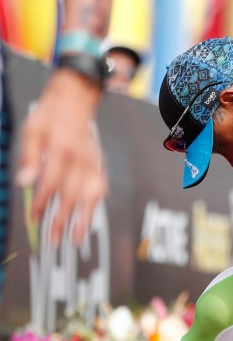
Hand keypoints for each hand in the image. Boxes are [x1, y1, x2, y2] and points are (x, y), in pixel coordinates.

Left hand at [17, 68, 106, 245]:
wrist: (75, 100)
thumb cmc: (50, 116)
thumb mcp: (31, 132)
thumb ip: (29, 158)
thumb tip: (24, 182)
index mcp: (62, 150)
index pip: (51, 184)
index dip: (42, 203)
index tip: (34, 218)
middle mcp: (81, 160)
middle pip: (71, 196)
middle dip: (61, 221)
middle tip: (53, 240)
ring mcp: (94, 164)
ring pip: (90, 197)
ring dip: (83, 220)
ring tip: (76, 239)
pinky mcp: (100, 166)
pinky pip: (99, 190)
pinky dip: (94, 206)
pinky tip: (87, 218)